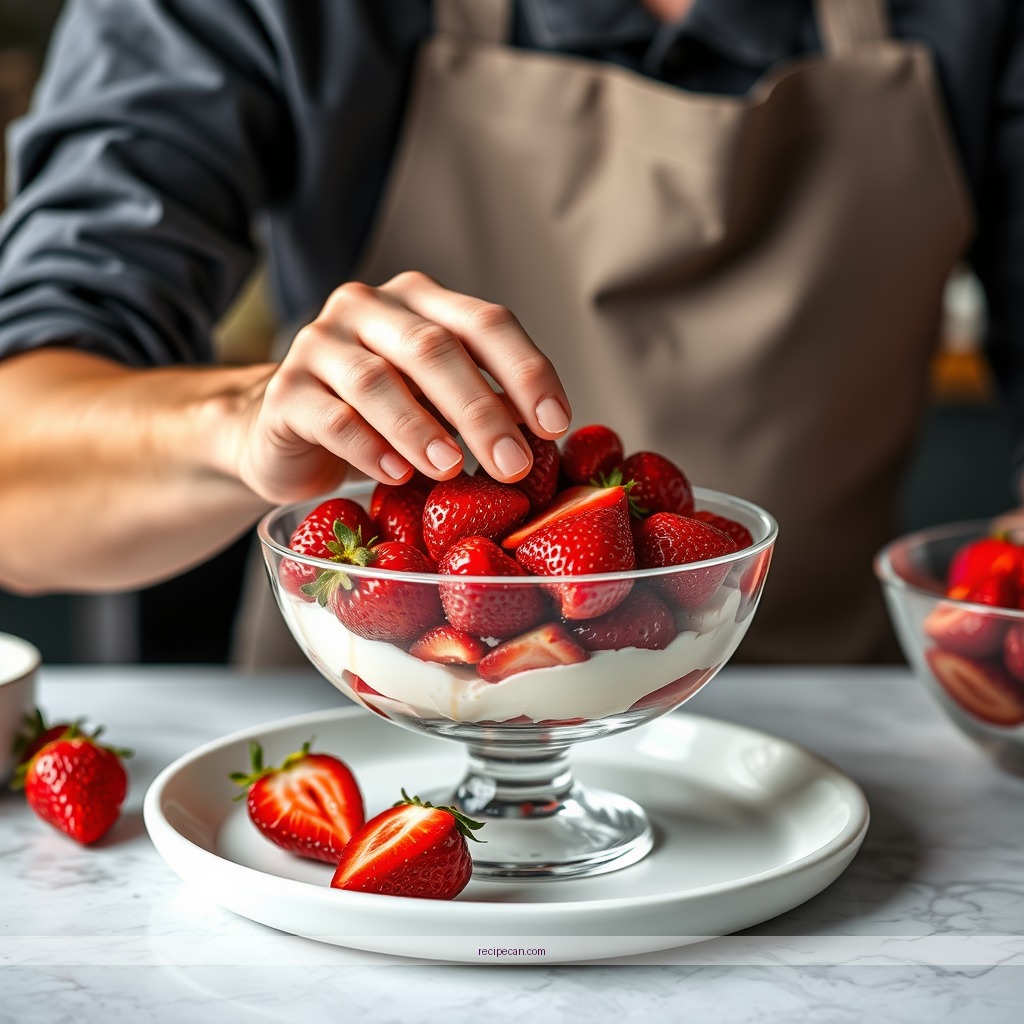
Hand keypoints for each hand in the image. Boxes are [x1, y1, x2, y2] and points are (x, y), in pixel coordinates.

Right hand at [236, 272, 571, 503]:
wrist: (287, 430)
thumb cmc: (380, 416)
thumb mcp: (438, 401)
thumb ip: (483, 403)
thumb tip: (546, 435)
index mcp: (419, 302)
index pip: (484, 322)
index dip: (525, 371)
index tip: (555, 425)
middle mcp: (368, 309)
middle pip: (432, 348)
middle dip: (480, 409)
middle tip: (513, 463)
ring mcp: (320, 345)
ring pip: (375, 380)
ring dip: (421, 428)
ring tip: (453, 470)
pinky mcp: (284, 394)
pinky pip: (330, 418)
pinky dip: (369, 448)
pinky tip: (397, 476)